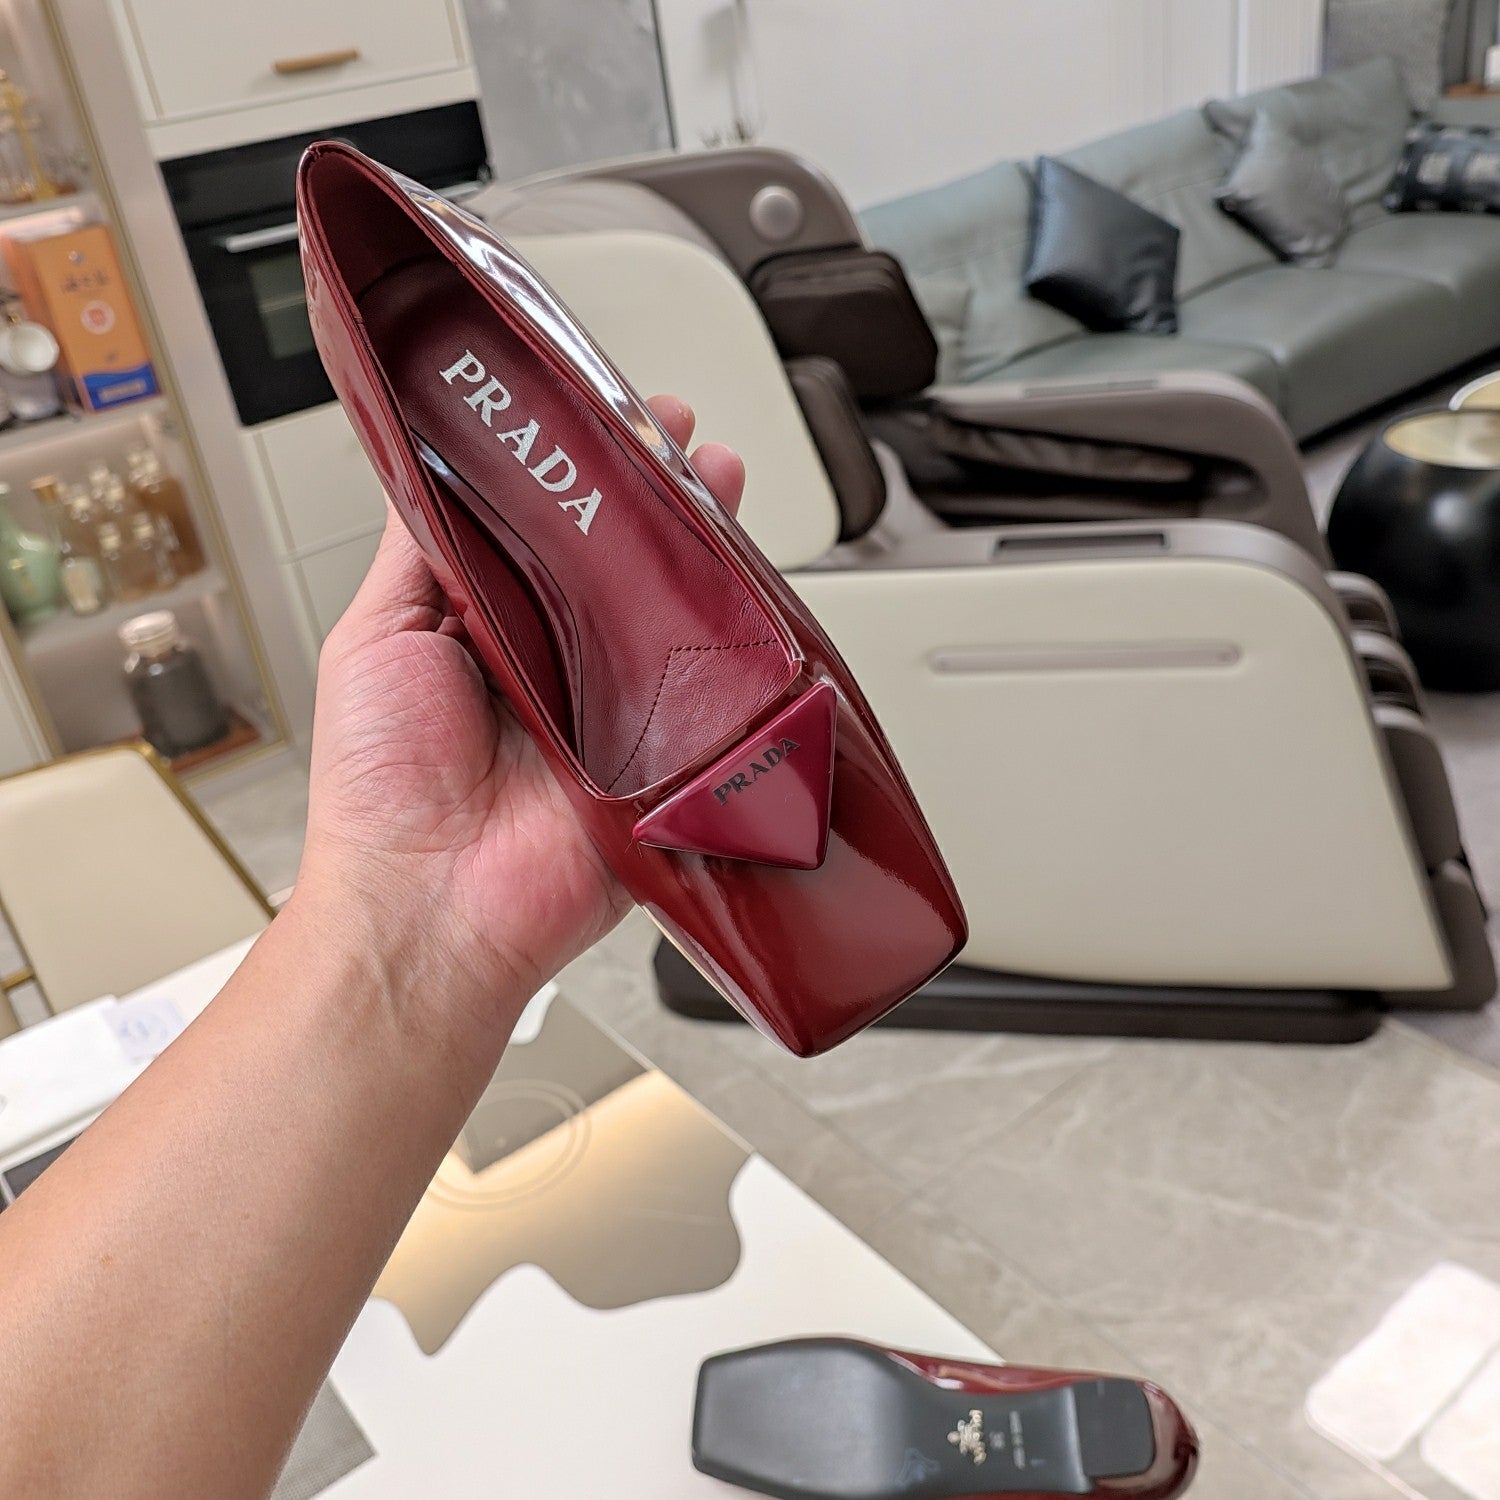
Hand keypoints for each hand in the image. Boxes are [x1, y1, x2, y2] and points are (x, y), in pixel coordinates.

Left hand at [294, 396, 745, 1030]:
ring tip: (718, 482)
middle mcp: (558, 661)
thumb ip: (416, 550)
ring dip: (698, 549)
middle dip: (653, 496)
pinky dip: (724, 642)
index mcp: (488, 627)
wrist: (431, 904)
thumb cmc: (381, 787)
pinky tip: (741, 583)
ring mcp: (616, 708)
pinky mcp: (662, 757)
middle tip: (679, 437)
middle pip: (616, 563)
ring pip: (668, 613)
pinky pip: (704, 690)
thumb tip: (431, 464)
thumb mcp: (374, 635)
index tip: (601, 417)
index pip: (544, 530)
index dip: (575, 472)